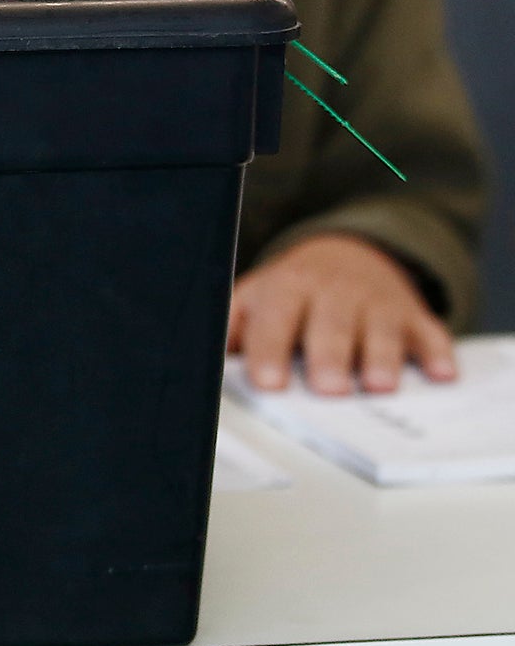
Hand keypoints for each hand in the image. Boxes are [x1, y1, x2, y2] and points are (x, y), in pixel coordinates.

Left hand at [228, 233, 456, 395]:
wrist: (344, 255)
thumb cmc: (290, 294)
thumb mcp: (254, 301)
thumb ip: (232, 331)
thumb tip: (204, 366)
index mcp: (286, 288)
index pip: (275, 320)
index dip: (270, 351)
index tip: (268, 383)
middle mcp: (333, 292)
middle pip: (330, 326)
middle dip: (329, 357)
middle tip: (328, 389)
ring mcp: (376, 302)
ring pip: (380, 329)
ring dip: (381, 357)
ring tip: (379, 386)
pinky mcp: (413, 314)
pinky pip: (429, 332)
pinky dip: (437, 352)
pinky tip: (442, 374)